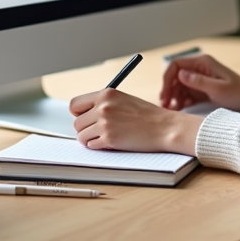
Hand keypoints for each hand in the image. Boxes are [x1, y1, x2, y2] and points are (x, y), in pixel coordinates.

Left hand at [69, 89, 201, 154]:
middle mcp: (103, 107)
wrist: (164, 127)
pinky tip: (112, 143)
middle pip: (76, 123)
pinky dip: (99, 146)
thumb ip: (104, 104)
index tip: (85, 118)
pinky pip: (91, 146)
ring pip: (81, 136)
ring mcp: (105, 123)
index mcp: (106, 94)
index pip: (75, 104)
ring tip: (106, 137)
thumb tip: (84, 115)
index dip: (78, 113)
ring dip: (91, 139)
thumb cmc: (147, 115)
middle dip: (85, 129)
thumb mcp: (124, 100)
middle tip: (97, 131)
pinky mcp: (109, 138)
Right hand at [159, 54, 239, 113]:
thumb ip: (199, 82)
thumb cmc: (239, 92)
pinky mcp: (201, 89)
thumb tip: (180, 74)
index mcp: (203, 62)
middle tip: (165, 105)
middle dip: (168, 90)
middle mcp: (199, 68)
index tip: (165, 94)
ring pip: (178, 86)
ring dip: (173, 97)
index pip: (176, 65)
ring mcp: (199, 79)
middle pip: (175, 76)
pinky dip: (180, 101)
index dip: (167, 78)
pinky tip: (180, 109)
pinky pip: (185, 93)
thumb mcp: (219, 89)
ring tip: (171, 110)